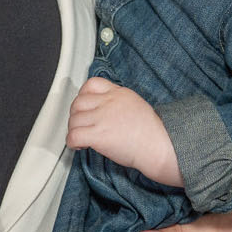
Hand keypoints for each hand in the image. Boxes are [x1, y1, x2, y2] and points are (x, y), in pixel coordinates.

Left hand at [66, 76, 180, 186]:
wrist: (159, 146)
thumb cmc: (152, 132)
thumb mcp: (136, 105)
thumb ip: (118, 103)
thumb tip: (103, 111)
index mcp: (119, 93)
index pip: (92, 84)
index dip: (83, 96)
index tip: (84, 107)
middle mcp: (109, 102)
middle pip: (78, 102)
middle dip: (75, 115)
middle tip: (81, 125)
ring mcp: (102, 118)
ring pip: (74, 120)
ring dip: (74, 130)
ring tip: (82, 138)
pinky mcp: (98, 135)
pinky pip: (73, 136)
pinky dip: (72, 142)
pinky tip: (80, 146)